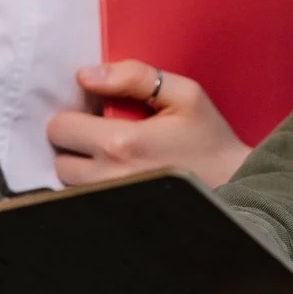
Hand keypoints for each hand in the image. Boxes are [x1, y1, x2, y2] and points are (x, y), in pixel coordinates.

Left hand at [47, 61, 250, 186]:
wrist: (234, 185)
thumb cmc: (209, 139)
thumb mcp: (184, 94)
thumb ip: (134, 76)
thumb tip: (86, 75)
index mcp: (121, 143)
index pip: (59, 127)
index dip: (74, 116)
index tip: (94, 114)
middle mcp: (108, 177)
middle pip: (58, 158)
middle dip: (75, 144)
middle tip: (102, 135)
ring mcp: (110, 203)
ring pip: (68, 183)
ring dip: (82, 168)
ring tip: (113, 158)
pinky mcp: (116, 218)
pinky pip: (83, 201)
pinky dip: (91, 187)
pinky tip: (117, 176)